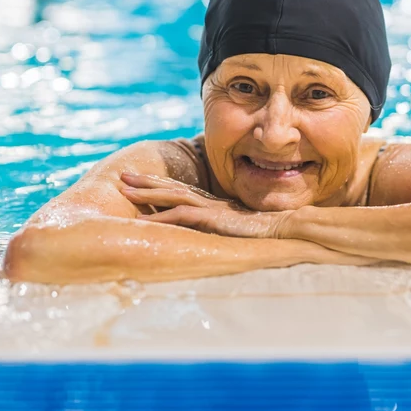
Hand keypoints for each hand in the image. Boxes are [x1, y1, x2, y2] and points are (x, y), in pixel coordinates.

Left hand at [119, 172, 288, 238]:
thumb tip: (217, 234)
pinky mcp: (214, 219)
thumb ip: (227, 228)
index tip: (140, 182)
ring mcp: (211, 209)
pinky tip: (147, 221)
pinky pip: (183, 217)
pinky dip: (164, 217)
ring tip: (126, 190)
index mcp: (214, 204)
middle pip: (173, 188)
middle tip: (123, 176)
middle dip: (147, 182)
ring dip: (148, 194)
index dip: (161, 185)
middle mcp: (209, 203)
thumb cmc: (269, 230)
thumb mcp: (241, 228)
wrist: (287, 226)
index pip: (182, 191)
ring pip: (173, 197)